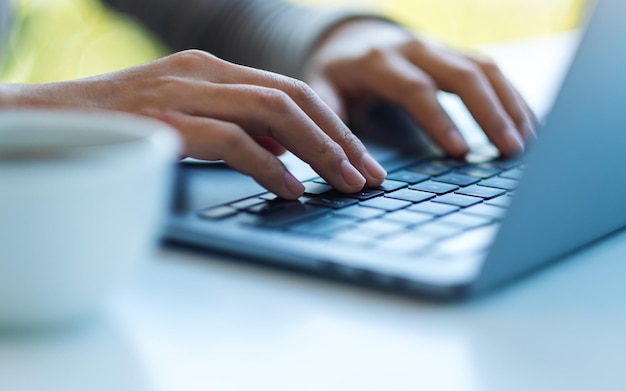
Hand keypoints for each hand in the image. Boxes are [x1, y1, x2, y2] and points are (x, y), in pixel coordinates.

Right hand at [0, 50, 386, 198]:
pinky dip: (268, 166)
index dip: (333, 126)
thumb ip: (236, 128)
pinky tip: (292, 189)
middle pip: (292, 98)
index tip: (361, 159)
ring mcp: (184, 92)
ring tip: (346, 183)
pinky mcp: (164, 120)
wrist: (46, 121)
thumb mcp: (186, 119)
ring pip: (272, 112)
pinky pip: (231, 140)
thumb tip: (286, 152)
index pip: (289, 91)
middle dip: (339, 138)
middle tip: (369, 175)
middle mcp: (204, 72)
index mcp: (212, 70)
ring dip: (318, 151)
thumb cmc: (118, 126)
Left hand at [304, 19, 536, 157]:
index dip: (439, 119)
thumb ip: (332, 119)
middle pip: (462, 74)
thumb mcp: (322, 88)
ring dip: (509, 105)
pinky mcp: (455, 54)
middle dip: (489, 112)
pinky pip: (491, 70)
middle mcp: (416, 49)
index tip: (461, 152)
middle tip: (509, 150)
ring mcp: (440, 48)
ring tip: (527, 143)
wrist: (352, 35)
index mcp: (380, 61)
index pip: (416, 89)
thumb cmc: (337, 71)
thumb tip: (352, 165)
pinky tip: (527, 124)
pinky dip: (512, 97)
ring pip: (484, 69)